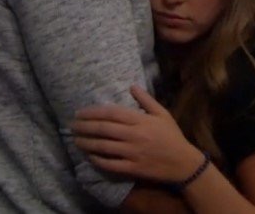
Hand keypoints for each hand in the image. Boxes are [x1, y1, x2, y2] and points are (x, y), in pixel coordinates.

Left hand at [71, 85, 204, 182]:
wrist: (183, 162)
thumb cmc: (172, 136)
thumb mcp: (162, 114)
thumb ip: (146, 100)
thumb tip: (131, 85)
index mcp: (140, 120)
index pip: (111, 113)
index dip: (92, 112)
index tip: (79, 113)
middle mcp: (134, 135)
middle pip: (103, 129)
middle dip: (84, 127)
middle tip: (72, 126)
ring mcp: (132, 153)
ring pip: (103, 147)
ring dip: (86, 143)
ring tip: (76, 140)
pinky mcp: (132, 168)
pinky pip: (110, 164)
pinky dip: (97, 160)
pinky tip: (89, 156)